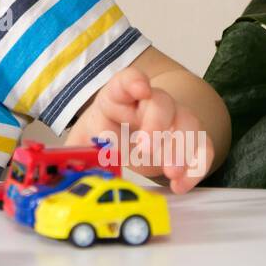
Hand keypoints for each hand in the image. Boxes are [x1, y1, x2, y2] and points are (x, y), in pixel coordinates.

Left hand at [67, 66, 215, 192]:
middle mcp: (150, 104)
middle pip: (162, 102)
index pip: (127, 80)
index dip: (134, 82)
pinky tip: (181, 184)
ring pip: (188, 122)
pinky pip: (203, 147)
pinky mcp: (189, 139)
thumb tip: (62, 169)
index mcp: (118, 97)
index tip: (140, 88)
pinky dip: (196, 166)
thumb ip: (76, 152)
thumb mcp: (84, 140)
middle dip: (157, 124)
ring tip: (170, 172)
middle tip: (146, 149)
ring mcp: (174, 119)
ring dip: (181, 148)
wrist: (126, 137)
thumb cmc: (104, 135)